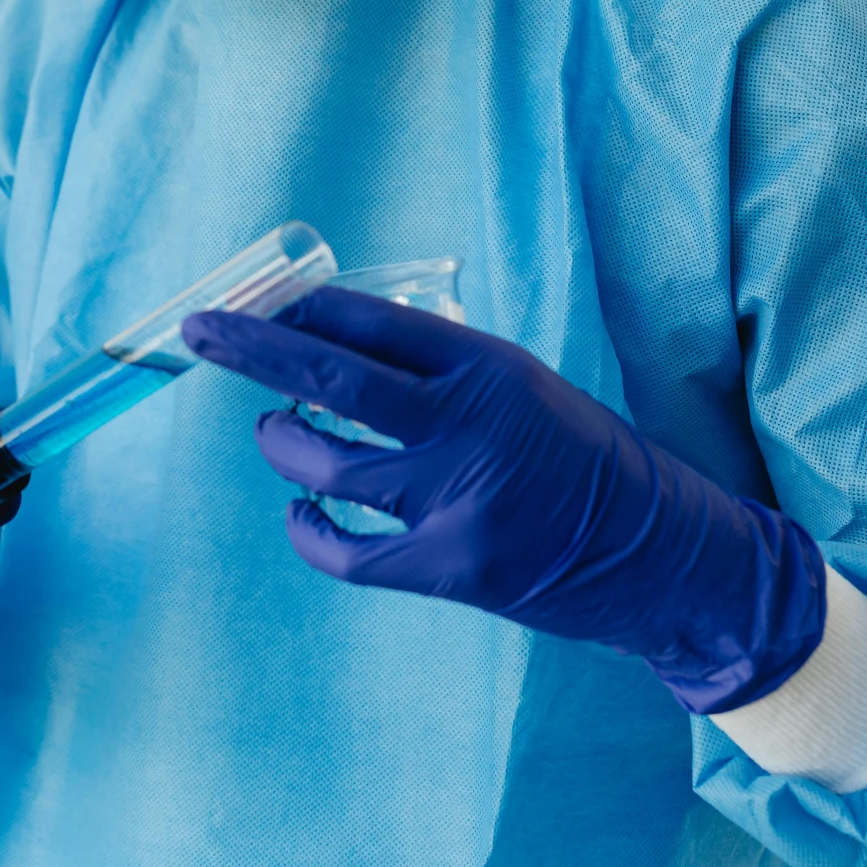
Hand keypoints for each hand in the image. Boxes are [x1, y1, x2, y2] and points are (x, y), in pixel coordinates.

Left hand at [184, 288, 826, 712]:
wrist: (666, 556)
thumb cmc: (585, 460)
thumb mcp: (524, 387)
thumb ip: (441, 370)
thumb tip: (330, 337)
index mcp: (487, 366)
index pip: (370, 320)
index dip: (301, 308)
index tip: (254, 298)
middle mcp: (468, 424)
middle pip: (330, 374)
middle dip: (252, 348)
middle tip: (199, 329)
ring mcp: (457, 500)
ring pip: (327, 463)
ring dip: (282, 443)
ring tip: (275, 432)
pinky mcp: (452, 567)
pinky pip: (347, 551)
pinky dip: (309, 529)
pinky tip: (298, 511)